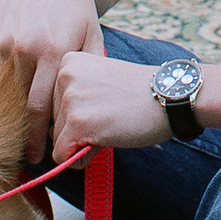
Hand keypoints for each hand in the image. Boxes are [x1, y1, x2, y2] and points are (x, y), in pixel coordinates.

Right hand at [0, 0, 102, 150]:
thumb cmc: (75, 6)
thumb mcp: (92, 34)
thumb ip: (89, 70)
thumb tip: (85, 111)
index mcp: (55, 52)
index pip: (46, 108)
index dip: (47, 135)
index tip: (49, 154)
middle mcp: (26, 49)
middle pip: (23, 106)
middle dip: (27, 136)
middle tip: (31, 157)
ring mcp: (3, 43)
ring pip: (4, 93)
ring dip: (11, 116)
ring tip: (18, 136)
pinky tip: (5, 102)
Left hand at [51, 50, 169, 154]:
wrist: (171, 96)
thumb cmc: (140, 92)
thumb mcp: (100, 81)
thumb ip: (74, 95)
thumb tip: (49, 130)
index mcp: (68, 60)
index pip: (53, 101)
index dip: (79, 112)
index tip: (105, 104)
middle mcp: (63, 75)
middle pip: (53, 121)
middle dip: (79, 129)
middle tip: (111, 116)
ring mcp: (70, 98)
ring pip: (57, 139)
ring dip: (82, 142)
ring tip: (112, 125)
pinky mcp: (77, 122)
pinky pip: (63, 156)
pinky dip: (82, 158)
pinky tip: (106, 140)